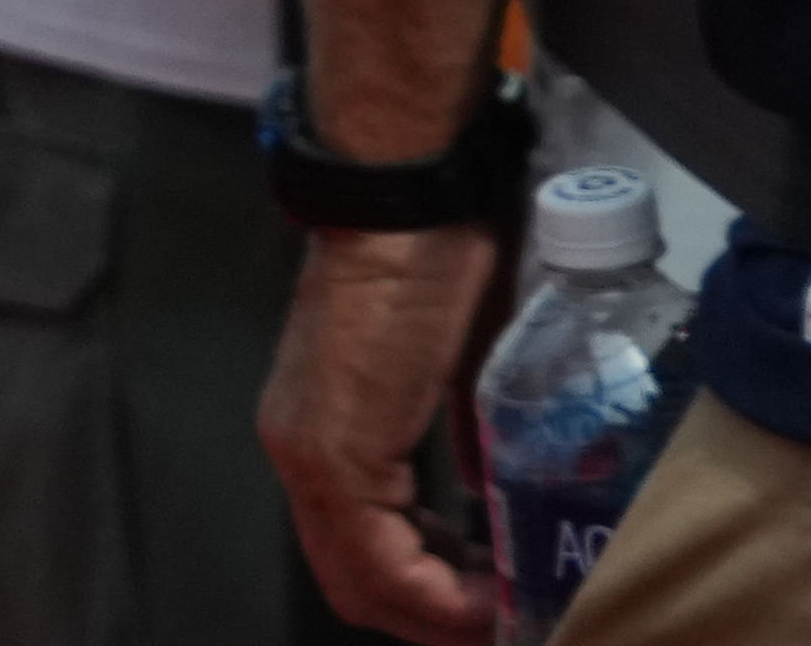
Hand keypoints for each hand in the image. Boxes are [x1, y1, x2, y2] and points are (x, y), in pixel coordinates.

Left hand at [262, 219, 506, 639]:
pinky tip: (493, 594)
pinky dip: (437, 595)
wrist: (405, 207)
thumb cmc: (437, 266)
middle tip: (509, 619)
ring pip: (364, 583)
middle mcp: (300, 454)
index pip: (361, 554)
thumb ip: (462, 438)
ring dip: (441, 613)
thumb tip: (490, 493)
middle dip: (437, 617)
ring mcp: (310, 455)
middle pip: (358, 585)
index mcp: (325, 434)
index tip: (501, 599)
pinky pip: (379, 561)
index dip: (431, 595)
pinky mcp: (335, 453)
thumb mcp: (462, 375)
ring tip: (510, 611)